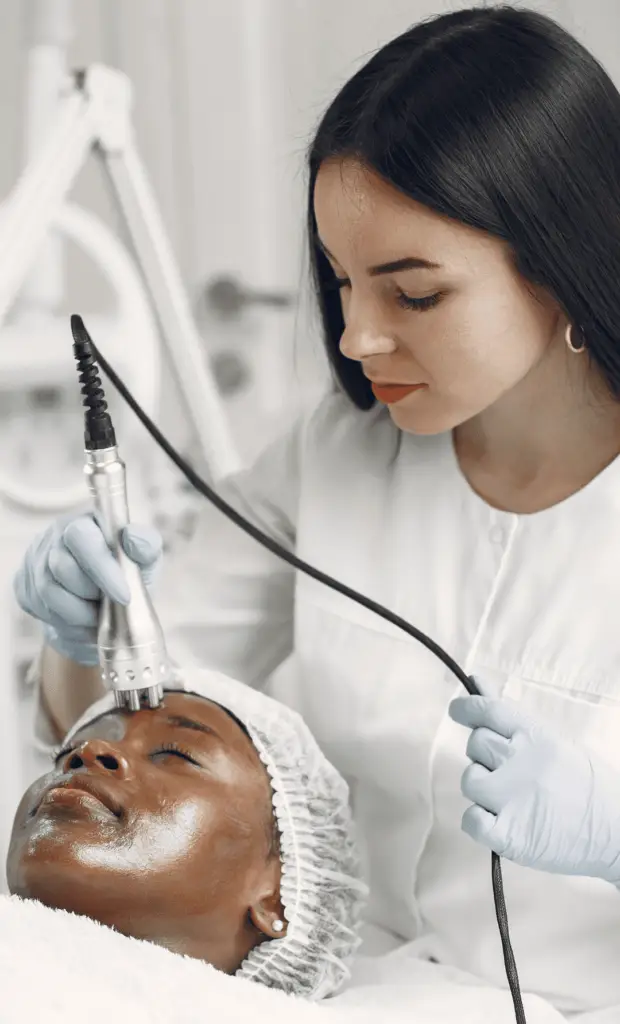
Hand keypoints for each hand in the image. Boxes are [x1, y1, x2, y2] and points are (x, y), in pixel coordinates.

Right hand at [14, 511, 162, 666]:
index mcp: (85, 522)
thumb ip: (145, 546)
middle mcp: (54, 536)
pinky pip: (39, 608)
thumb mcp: (144, 561)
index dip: (102, 568)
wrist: (105, 608)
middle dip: (92, 593)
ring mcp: (35, 560)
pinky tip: (83, 619)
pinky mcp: (24, 585)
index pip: (81, 537)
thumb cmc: (126, 577)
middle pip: (62, 567)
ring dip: (80, 612)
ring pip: (48, 592)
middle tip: (111, 604)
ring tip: (99, 614)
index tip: (124, 596)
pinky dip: (66, 622)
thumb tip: (133, 538)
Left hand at [449, 693, 619, 882]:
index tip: (458, 711)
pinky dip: (480, 821)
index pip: (486, 710)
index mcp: (535, 736)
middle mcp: (518, 762)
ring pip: (470, 781)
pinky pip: (470, 820)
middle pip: (475, 745)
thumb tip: (477, 682)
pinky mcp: (507, 835)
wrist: (618, 831)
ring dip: (483, 788)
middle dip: (485, 755)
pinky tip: (501, 822)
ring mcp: (510, 799)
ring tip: (512, 798)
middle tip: (509, 770)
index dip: (466, 708)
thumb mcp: (558, 740)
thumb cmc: (590, 785)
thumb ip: (513, 717)